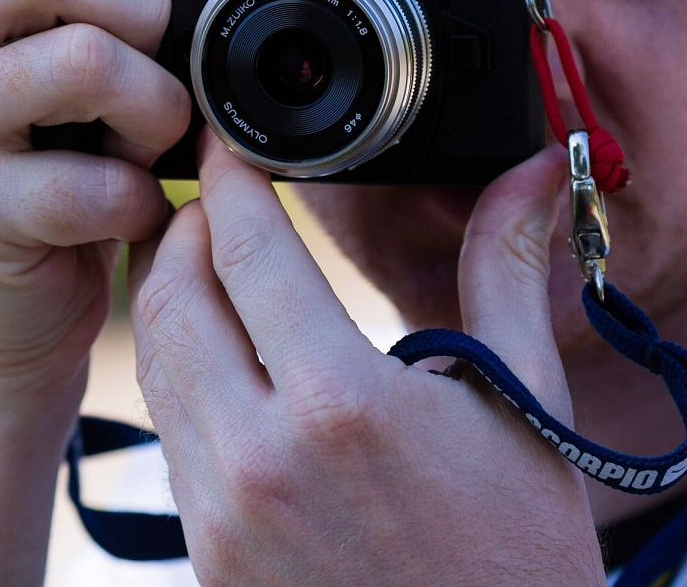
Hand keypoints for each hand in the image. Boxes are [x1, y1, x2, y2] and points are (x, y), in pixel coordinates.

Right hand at [0, 0, 189, 406]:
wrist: (5, 322)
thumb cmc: (56, 174)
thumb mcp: (68, 57)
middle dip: (140, 6)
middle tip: (160, 58)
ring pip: (81, 61)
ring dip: (157, 108)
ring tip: (154, 144)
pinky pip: (90, 176)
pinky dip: (141, 197)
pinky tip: (129, 213)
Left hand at [129, 132, 604, 584]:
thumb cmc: (516, 556)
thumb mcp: (521, 406)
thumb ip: (505, 272)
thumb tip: (530, 173)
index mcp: (339, 404)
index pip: (244, 249)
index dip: (225, 178)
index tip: (226, 142)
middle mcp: (259, 456)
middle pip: (170, 295)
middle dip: (181, 228)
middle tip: (212, 196)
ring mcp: (220, 511)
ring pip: (157, 362)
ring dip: (172, 297)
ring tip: (210, 262)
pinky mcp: (205, 553)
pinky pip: (169, 433)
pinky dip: (182, 372)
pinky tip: (221, 353)